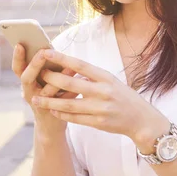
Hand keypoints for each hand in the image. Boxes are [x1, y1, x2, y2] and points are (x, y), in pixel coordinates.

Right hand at [12, 44, 78, 139]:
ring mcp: (38, 103)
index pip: (18, 68)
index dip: (17, 57)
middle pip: (26, 77)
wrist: (52, 124)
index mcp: (27, 82)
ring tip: (72, 66)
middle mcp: (28, 92)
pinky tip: (82, 81)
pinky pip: (61, 101)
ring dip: (59, 77)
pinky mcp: (51, 112)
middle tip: (42, 52)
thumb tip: (54, 49)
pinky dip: (71, 91)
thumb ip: (47, 68)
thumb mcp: (44, 80)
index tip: (19, 44)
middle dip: (34, 64)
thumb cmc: (50, 95)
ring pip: (46, 90)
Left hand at [31, 49, 169, 151]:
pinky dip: (61, 114)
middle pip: (71, 84)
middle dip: (51, 79)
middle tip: (37, 75)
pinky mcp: (98, 123)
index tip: (46, 52)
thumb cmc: (124, 97)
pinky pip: (74, 118)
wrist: (141, 119)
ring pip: (68, 104)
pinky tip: (52, 111)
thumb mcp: (112, 81)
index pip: (80, 65)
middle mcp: (103, 92)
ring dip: (49, 102)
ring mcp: (100, 108)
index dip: (62, 59)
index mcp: (106, 77)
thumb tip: (69, 68)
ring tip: (35, 99)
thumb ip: (92, 76)